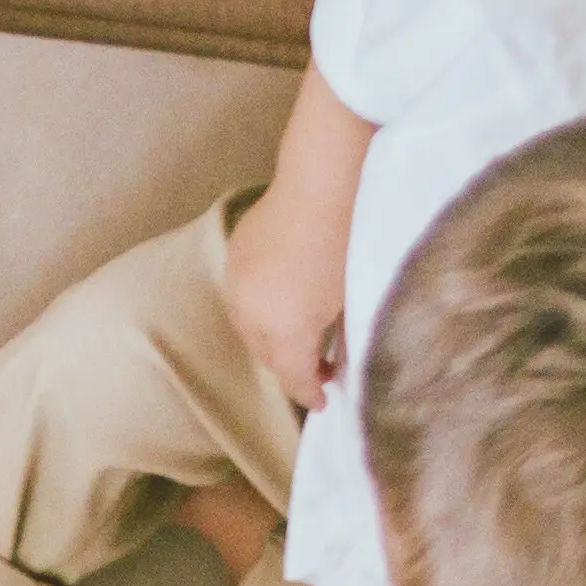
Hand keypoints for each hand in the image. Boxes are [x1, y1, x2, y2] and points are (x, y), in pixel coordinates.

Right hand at [222, 181, 345, 414]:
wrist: (324, 183)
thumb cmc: (350, 242)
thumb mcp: (351, 300)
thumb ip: (339, 336)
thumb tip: (336, 354)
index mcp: (284, 331)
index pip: (293, 378)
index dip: (310, 393)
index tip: (325, 402)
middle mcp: (250, 315)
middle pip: (267, 356)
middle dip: (290, 365)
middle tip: (320, 366)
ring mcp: (236, 285)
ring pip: (249, 328)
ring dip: (271, 336)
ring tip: (300, 332)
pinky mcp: (233, 259)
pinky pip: (243, 297)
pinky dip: (261, 306)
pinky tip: (282, 296)